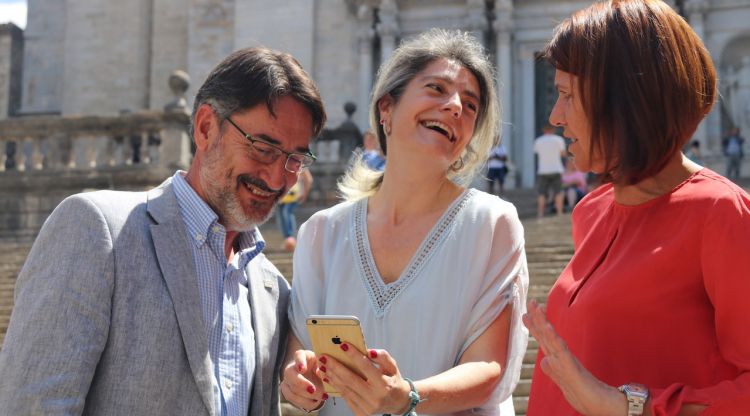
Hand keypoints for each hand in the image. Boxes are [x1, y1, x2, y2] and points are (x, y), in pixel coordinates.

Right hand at [281, 349, 327, 411]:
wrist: (314, 375)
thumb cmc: (320, 367)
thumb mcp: (324, 365)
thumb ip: (323, 367)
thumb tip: (321, 372)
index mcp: (303, 356)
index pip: (298, 355)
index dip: (299, 362)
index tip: (303, 369)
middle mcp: (292, 367)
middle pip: (290, 374)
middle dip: (301, 384)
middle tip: (313, 390)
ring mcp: (287, 380)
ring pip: (290, 390)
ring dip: (305, 397)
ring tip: (321, 397)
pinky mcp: (287, 391)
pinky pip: (293, 399)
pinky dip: (305, 402)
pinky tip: (316, 401)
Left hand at [318, 343, 411, 415]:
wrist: (397, 402)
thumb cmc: (393, 380)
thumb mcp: (392, 366)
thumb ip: (382, 356)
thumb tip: (368, 351)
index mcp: (384, 385)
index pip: (366, 367)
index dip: (354, 355)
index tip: (343, 345)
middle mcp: (375, 397)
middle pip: (350, 379)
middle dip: (335, 366)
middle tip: (324, 356)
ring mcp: (367, 407)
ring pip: (345, 388)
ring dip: (331, 376)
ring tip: (322, 365)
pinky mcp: (361, 412)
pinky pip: (345, 397)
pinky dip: (335, 386)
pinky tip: (328, 376)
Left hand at [523, 300, 627, 415]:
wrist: (593, 401)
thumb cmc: (580, 389)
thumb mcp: (560, 378)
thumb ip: (552, 369)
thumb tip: (544, 362)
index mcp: (557, 357)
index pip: (544, 338)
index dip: (536, 325)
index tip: (527, 312)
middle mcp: (560, 355)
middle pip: (546, 333)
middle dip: (537, 317)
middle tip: (531, 301)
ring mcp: (564, 359)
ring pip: (551, 337)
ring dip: (543, 322)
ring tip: (536, 308)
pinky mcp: (569, 365)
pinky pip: (560, 350)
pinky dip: (553, 338)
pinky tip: (547, 328)